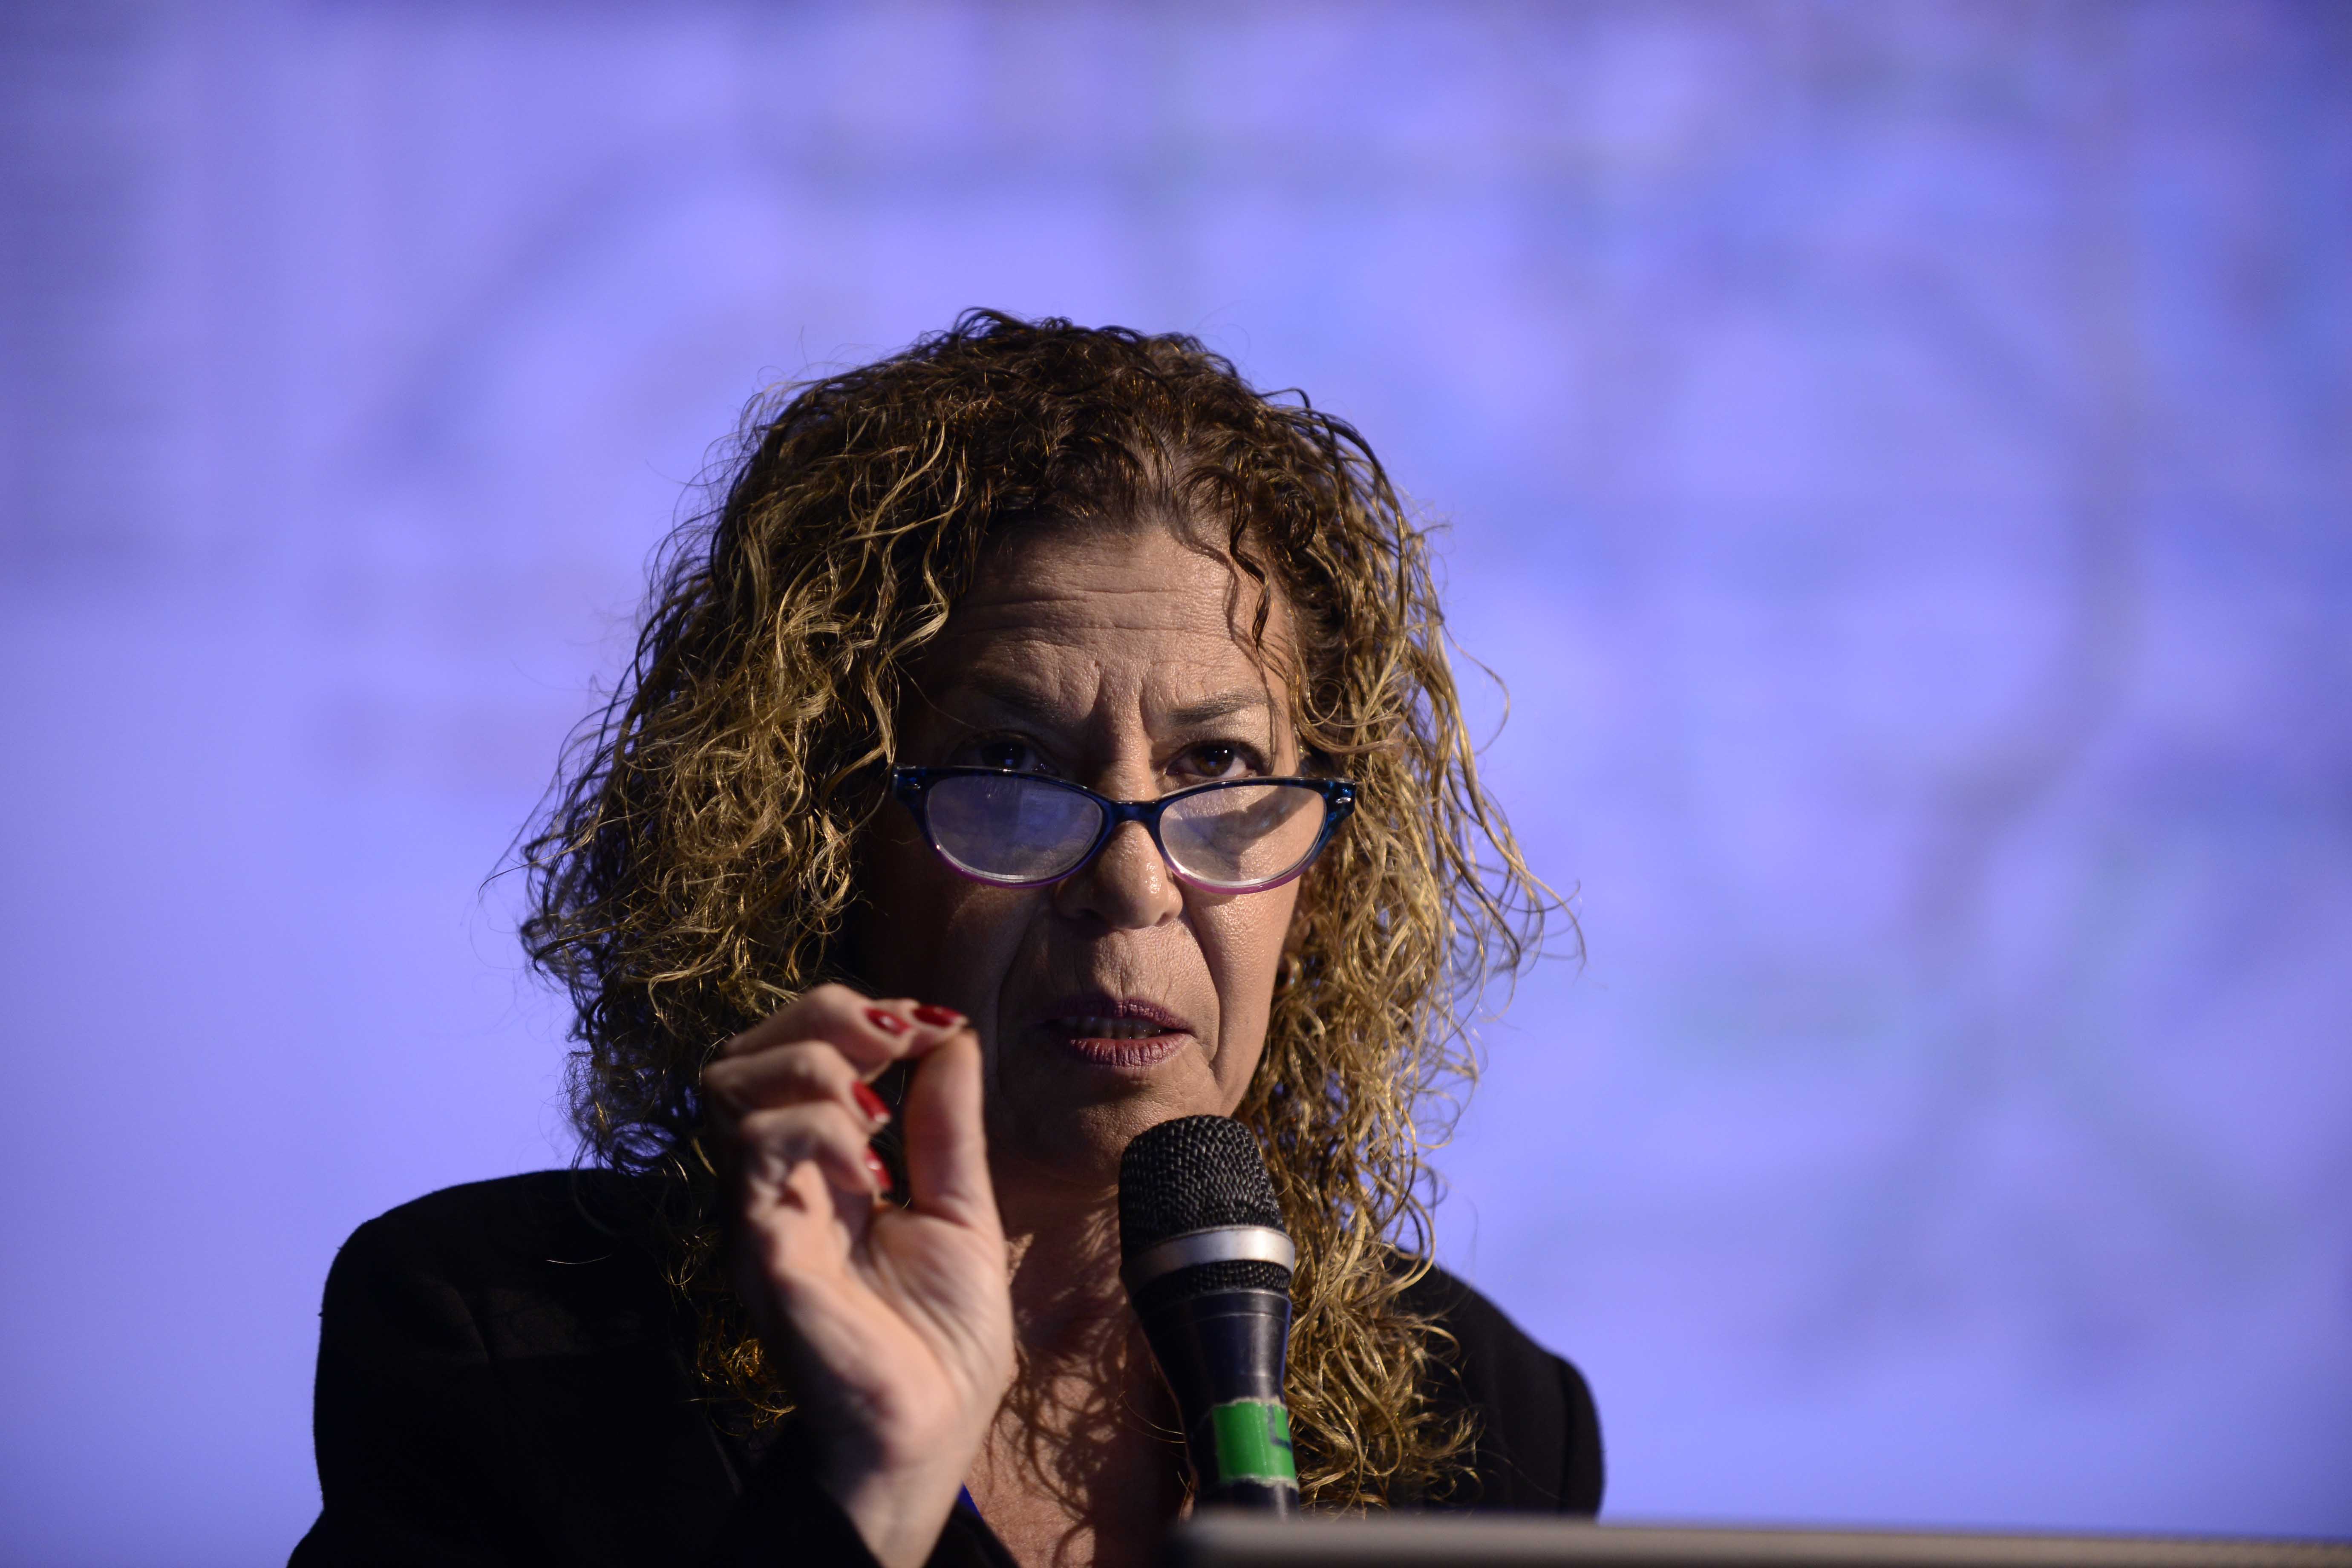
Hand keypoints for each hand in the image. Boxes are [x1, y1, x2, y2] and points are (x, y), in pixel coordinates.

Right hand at [705, 985, 1013, 1567]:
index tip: (926, 1024)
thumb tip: (950, 1036)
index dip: (852, 1015)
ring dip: (814, 1066)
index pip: (794, 1050)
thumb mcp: (963, 1208)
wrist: (930, 1435)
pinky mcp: (760, 1247)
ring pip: (731, 1084)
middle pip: (746, 1051)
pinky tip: (869, 1168)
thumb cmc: (943, 1342)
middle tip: (894, 1041)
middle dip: (822, 1017)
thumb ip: (947, 1124)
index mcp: (823, 1167)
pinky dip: (816, 1129)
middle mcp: (778, 1181)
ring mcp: (762, 1211)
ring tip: (876, 1108)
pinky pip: (756, 1152)